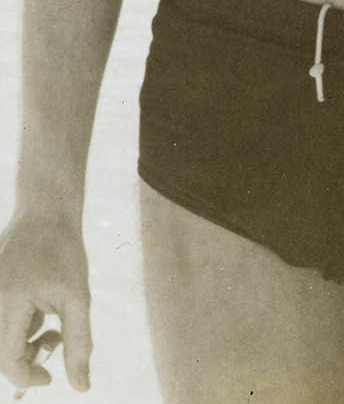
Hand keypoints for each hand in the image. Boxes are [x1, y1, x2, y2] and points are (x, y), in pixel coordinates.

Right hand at [0, 213, 91, 392]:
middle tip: (55, 339)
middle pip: (2, 354)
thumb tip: (82, 387)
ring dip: (24, 342)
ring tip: (50, 322)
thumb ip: (79, 343)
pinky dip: (18, 326)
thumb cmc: (64, 251)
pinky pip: (0, 322)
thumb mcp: (78, 297)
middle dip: (28, 358)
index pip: (9, 364)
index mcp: (7, 307)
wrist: (45, 210)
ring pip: (1, 340)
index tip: (52, 377)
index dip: (30, 379)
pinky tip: (38, 307)